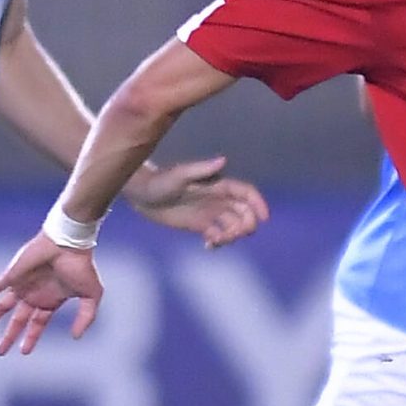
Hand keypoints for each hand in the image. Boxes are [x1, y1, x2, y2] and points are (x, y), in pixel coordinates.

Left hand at [0, 232, 103, 355]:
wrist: (69, 243)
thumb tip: (76, 336)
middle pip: (17, 320)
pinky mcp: (13, 275)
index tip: (23, 351)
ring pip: (3, 306)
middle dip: (8, 336)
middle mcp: (34, 295)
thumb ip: (86, 317)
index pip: (37, 324)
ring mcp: (22, 285)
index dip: (30, 338)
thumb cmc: (81, 266)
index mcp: (50, 301)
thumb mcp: (91, 296)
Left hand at [124, 158, 270, 247]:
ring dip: (231, 236)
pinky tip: (208, 245)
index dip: (258, 204)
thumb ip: (201, 169)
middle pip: (244, 213)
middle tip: (228, 235)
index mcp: (217, 185)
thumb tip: (223, 160)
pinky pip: (218, 236)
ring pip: (233, 226)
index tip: (263, 219)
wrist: (142, 195)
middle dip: (245, 226)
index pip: (246, 193)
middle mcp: (218, 199)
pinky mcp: (200, 225)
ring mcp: (210, 213)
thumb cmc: (160, 181)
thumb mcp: (179, 175)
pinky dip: (219, 242)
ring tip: (214, 241)